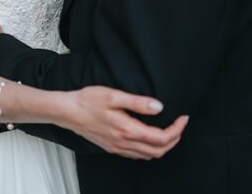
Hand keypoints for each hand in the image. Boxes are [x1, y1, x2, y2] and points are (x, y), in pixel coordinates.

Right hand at [63, 86, 188, 159]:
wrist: (67, 112)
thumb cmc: (88, 101)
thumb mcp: (114, 96)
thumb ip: (138, 102)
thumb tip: (159, 107)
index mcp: (127, 130)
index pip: (161, 138)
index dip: (177, 129)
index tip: (183, 118)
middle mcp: (124, 143)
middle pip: (158, 151)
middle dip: (174, 139)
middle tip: (180, 125)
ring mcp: (118, 148)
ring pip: (148, 155)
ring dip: (163, 146)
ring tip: (170, 130)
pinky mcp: (112, 148)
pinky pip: (137, 155)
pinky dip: (149, 149)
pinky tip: (150, 137)